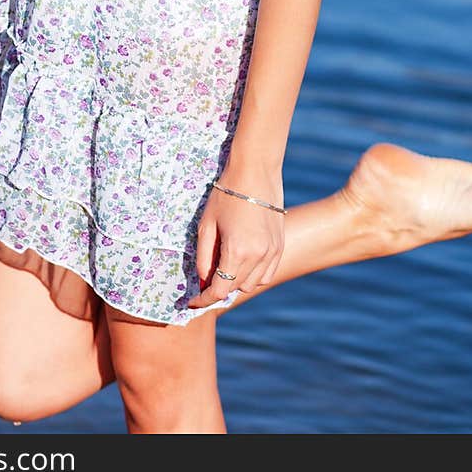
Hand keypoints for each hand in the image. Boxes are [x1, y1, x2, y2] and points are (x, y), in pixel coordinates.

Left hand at [187, 177, 285, 310]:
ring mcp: (272, 251)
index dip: (203, 300)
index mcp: (237, 251)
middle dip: (218, 289)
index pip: (219, 290)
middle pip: (235, 289)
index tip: (192, 301)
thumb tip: (203, 281)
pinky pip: (268, 274)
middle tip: (204, 281)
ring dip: (237, 283)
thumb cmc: (226, 194)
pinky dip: (254, 276)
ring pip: (253, 284)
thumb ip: (204, 257)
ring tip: (223, 270)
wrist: (255, 170)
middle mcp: (258, 256)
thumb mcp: (206, 225)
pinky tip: (242, 264)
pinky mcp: (280, 245)